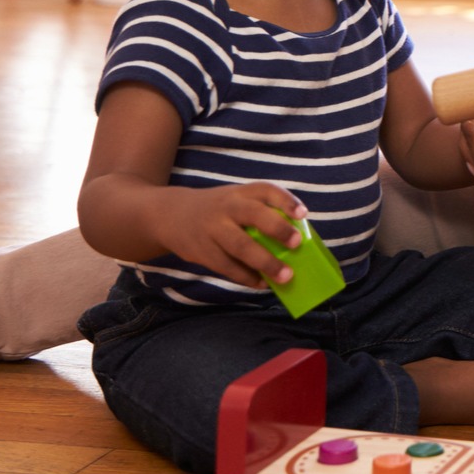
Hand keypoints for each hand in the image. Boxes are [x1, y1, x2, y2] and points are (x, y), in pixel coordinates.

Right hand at [152, 182, 306, 288]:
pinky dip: (247, 277)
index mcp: (241, 192)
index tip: (302, 214)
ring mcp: (213, 229)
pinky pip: (227, 267)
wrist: (170, 215)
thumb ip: (261, 212)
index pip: (266, 190)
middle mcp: (227, 207)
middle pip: (253, 215)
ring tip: (285, 276)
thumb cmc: (219, 210)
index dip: (286, 201)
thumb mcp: (236, 200)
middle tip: (296, 244)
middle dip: (277, 229)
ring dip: (265, 262)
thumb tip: (296, 242)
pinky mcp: (202, 251)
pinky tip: (263, 283)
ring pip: (240, 246)